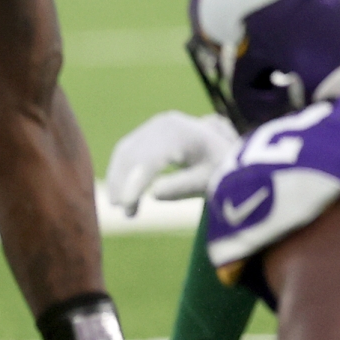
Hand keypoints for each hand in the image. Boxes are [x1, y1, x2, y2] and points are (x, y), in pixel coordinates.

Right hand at [105, 110, 238, 214]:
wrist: (222, 147)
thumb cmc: (219, 166)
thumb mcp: (208, 179)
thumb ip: (184, 186)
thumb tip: (154, 194)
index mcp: (182, 133)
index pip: (152, 158)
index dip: (137, 182)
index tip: (126, 205)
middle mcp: (163, 125)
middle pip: (133, 154)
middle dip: (123, 184)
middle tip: (125, 215)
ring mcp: (152, 128)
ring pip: (125, 154)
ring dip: (118, 181)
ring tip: (122, 210)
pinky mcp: (145, 135)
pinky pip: (126, 154)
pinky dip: (120, 175)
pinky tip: (121, 197)